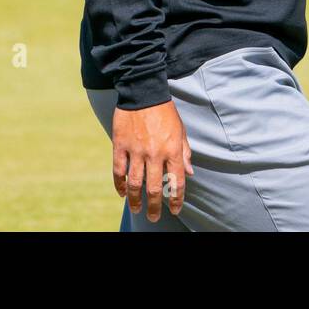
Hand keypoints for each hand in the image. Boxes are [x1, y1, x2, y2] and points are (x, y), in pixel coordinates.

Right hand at [110, 100, 193, 222]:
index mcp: (173, 149)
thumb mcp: (181, 130)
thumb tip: (190, 174)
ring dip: (135, 200)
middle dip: (154, 206)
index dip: (176, 199)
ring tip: (136, 209)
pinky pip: (118, 171)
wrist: (143, 91)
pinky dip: (120, 184)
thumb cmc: (165, 112)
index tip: (175, 210)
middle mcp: (155, 153)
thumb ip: (185, 153)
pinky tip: (122, 192)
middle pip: (154, 188)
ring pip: (135, 183)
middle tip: (153, 217)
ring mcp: (136, 150)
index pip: (177, 181)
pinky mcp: (120, 145)